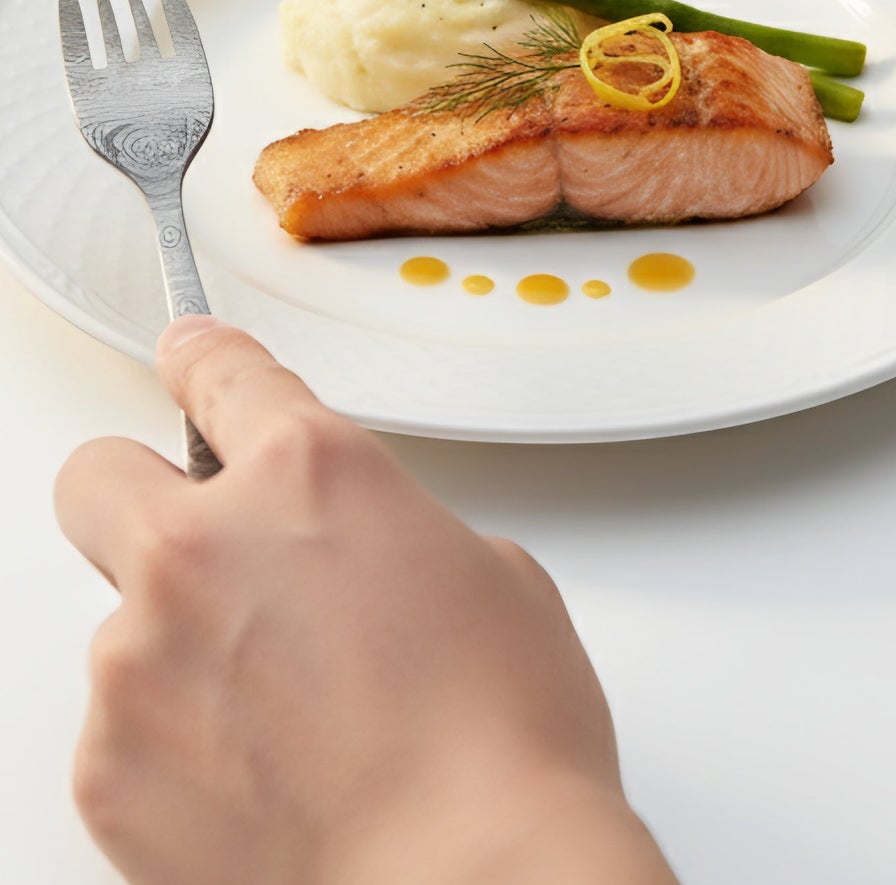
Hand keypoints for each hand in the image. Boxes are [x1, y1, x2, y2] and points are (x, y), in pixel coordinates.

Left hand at [54, 316, 676, 884]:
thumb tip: (365, 563)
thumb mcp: (493, 578)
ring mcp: (139, 660)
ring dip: (183, 643)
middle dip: (143, 494)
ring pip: (122, 620)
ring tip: (288, 715)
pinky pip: (122, 726)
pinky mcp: (106, 769)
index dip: (203, 358)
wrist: (469, 879)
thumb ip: (397, 535)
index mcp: (312, 474)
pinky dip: (176, 740)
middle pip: (99, 476)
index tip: (189, 357)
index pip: (221, 373)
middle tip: (212, 551)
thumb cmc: (502, 737)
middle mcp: (205, 547)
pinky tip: (266, 776)